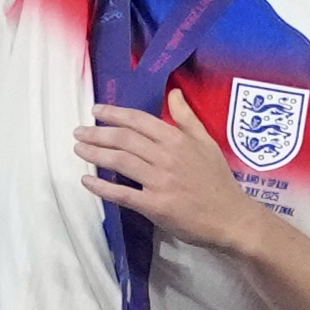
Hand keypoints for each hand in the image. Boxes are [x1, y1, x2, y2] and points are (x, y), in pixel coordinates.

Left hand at [77, 102, 267, 250]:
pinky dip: (102, 187)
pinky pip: (123, 194)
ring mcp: (160, 181)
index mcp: (177, 139)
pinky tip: (87, 180)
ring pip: (121, 161)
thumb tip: (174, 93)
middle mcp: (166, 156)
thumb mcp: (207, 142)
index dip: (114, 114)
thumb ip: (187, 118)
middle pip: (125, 139)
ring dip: (96, 153)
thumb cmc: (218, 180)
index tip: (96, 111)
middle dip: (98, 133)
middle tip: (78, 131)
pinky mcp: (155, 206)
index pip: (139, 120)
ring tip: (78, 149)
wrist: (231, 217)